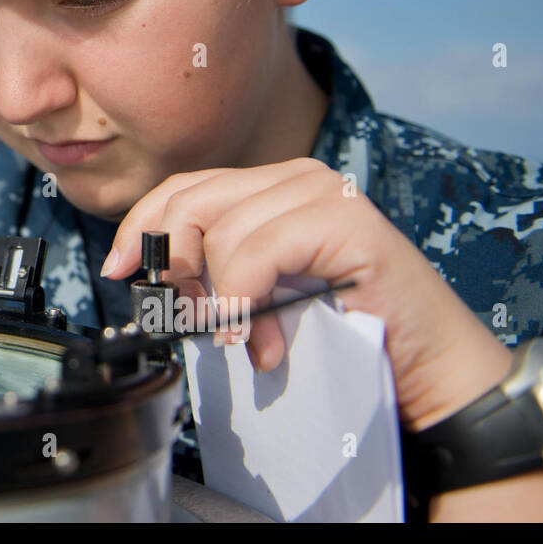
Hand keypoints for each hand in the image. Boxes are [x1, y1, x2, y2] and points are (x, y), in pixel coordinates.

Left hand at [100, 157, 512, 431]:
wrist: (424, 365)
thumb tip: (149, 272)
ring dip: (221, 300)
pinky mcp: (347, 221)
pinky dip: (243, 298)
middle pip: (192, 202)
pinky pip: (260, 250)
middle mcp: (295, 178)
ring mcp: (324, 193)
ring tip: (243, 338)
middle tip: (189, 315)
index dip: (140, 227)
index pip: (183, 188)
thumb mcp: (258, 292)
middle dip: (174, 263)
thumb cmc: (341, 331)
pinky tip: (256, 337)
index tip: (117, 270)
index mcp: (270, 187)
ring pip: (222, 231)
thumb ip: (215, 269)